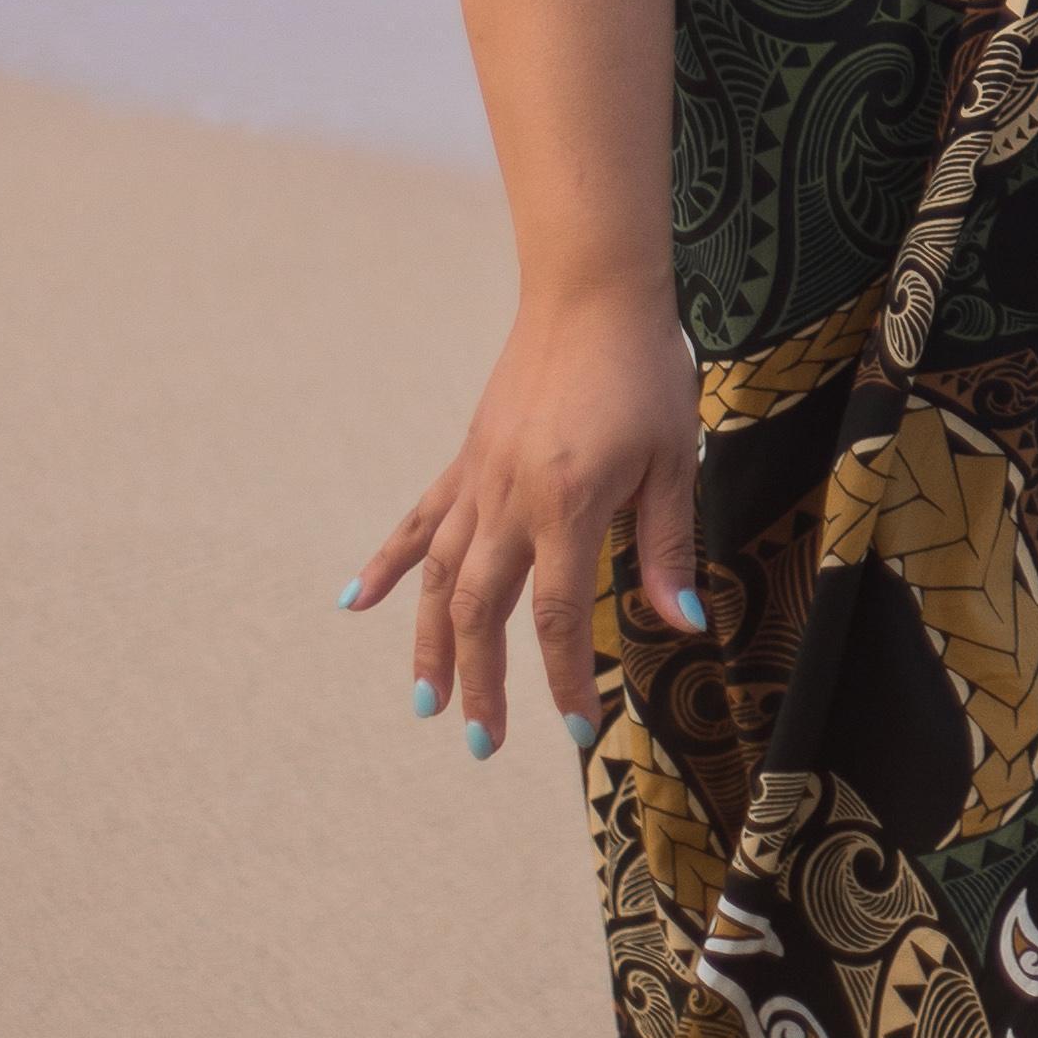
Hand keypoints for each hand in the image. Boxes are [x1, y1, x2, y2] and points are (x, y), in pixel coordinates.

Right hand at [344, 277, 703, 757]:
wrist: (592, 293)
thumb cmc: (643, 371)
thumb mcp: (672, 459)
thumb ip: (666, 546)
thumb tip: (682, 624)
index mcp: (567, 505)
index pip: (558, 615)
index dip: (565, 680)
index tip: (578, 732)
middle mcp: (509, 500)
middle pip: (481, 611)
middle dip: (481, 683)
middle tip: (482, 744)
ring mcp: (479, 479)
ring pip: (439, 577)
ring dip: (429, 645)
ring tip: (425, 703)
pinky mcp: (468, 458)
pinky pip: (420, 519)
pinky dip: (386, 563)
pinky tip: (354, 602)